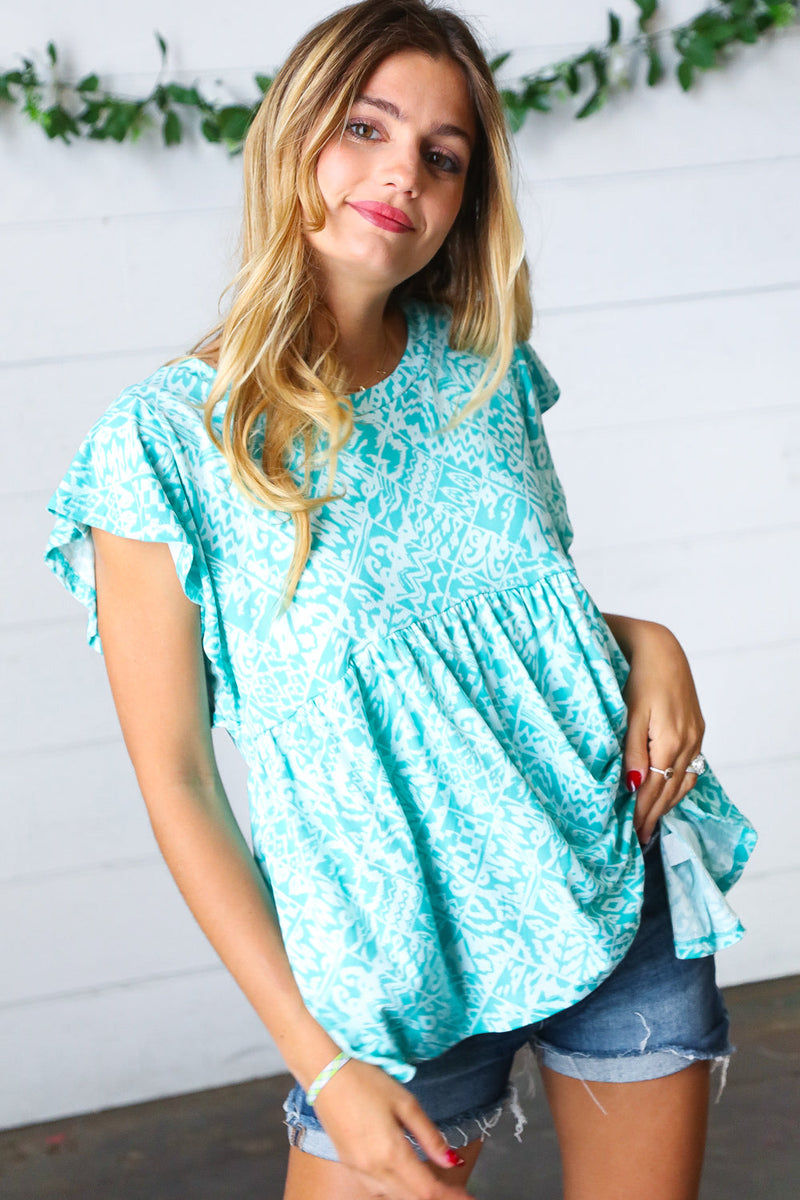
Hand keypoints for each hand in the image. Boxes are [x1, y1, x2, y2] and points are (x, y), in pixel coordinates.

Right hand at [312, 1057, 475, 1198]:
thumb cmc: (367, 1081)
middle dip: (438, 1198)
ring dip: (417, 1196)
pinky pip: (378, 1189)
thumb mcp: (405, 1102)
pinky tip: (407, 1180)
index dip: (451, 1197)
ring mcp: (358, 1170)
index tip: (469, 1198)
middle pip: (411, 1198)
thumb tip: (451, 1161)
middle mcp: (372, 1169)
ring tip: (439, 1188)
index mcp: (390, 1153)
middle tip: (459, 1194)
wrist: (325, 1074)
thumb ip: (429, 1136)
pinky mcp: (349, 1164)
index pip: (427, 1190)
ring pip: (394, 1196)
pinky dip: (398, 1190)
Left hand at [619, 621, 705, 845]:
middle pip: (670, 788)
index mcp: (669, 740)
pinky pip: (690, 767)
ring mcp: (695, 736)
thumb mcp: (629, 713)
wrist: (660, 649)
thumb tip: (633, 785)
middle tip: (640, 837)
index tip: (632, 832)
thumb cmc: (636, 676)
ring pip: (683, 780)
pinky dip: (678, 784)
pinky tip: (668, 792)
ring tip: (652, 821)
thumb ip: (631, 750)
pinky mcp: (696, 729)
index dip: (642, 811)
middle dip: (654, 814)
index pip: (654, 787)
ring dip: (667, 802)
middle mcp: (687, 742)